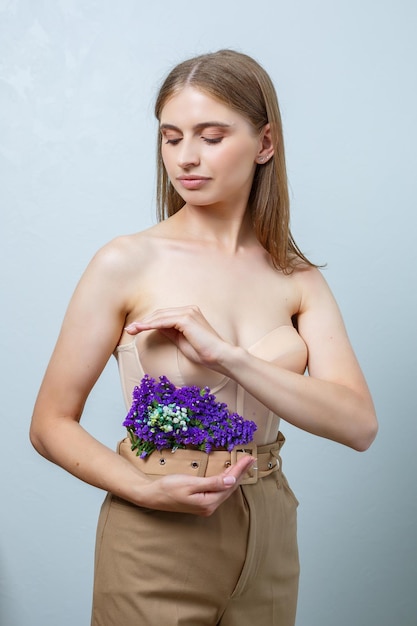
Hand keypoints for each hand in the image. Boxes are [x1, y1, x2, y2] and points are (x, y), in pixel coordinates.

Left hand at [125, 305, 228, 369]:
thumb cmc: (203, 352)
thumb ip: (170, 332)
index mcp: (189, 314)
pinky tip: (141, 329)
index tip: (135, 329)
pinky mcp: (186, 319)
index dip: (148, 322)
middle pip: (159, 313)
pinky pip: (164, 320)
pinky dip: (151, 325)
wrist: (219, 356)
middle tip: (129, 329)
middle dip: (143, 321)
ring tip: (131, 330)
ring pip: (160, 316)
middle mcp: (189, 309)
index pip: (164, 315)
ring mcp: (188, 312)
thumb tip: (156, 327)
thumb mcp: (181, 341)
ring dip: (144, 323)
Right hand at [139, 454, 255, 515]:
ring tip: (243, 464)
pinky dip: (225, 480)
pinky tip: (229, 474)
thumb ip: (212, 483)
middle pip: (229, 487)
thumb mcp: (190, 483)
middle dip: (240, 472)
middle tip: (250, 459)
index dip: (239, 470)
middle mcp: (209, 506)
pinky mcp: (201, 502)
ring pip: (225, 489)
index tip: (248, 458)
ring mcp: (205, 505)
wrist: (152, 495)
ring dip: (234, 475)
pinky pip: (218, 489)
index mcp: (208, 502)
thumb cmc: (168, 488)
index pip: (229, 483)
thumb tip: (231, 481)